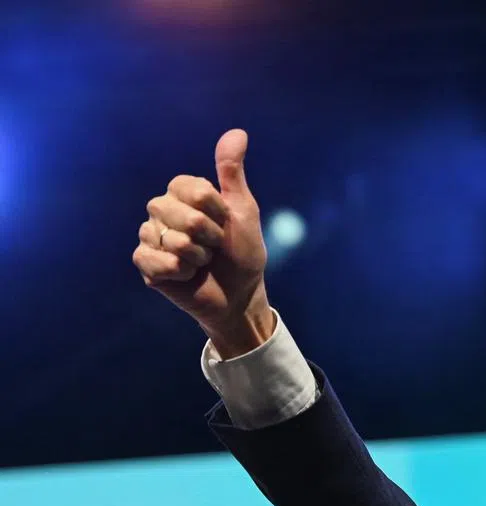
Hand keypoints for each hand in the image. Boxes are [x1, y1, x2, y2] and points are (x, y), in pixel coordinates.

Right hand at [132, 128, 273, 357]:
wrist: (239, 296)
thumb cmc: (243, 254)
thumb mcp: (243, 211)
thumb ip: (232, 173)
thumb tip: (238, 132)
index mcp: (183, 192)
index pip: (193, 189)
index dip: (216, 212)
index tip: (226, 224)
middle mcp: (162, 209)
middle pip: (180, 214)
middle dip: (208, 237)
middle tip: (214, 248)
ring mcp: (150, 235)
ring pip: (168, 239)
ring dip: (195, 257)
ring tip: (201, 263)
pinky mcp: (145, 262)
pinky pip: (153, 259)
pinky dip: (178, 272)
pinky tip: (185, 275)